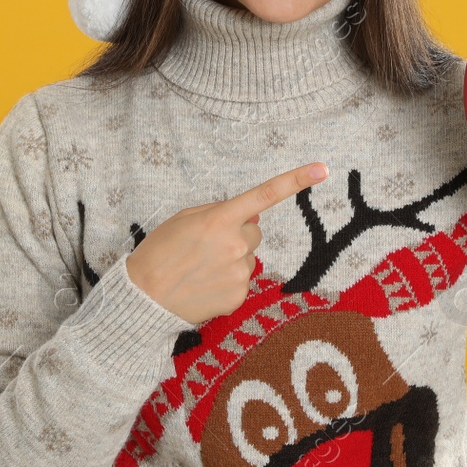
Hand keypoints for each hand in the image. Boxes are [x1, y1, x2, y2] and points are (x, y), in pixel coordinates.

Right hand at [126, 162, 329, 323]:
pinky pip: (241, 281)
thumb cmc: (160, 252)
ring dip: (230, 260)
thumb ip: (220, 212)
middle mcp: (236, 245)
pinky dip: (227, 282)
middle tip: (205, 248)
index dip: (296, 180)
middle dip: (237, 236)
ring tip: (200, 269)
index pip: (265, 195)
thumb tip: (253, 216)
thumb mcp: (184, 219)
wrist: (145, 297)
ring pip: (248, 258)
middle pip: (254, 232)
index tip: (322, 169)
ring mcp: (239, 272)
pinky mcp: (239, 296)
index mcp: (220, 219)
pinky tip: (204, 285)